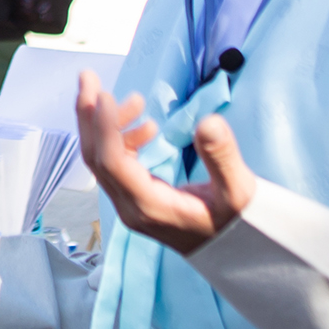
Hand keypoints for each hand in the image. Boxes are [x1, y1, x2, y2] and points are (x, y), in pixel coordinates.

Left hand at [72, 69, 256, 257]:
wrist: (238, 252)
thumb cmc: (239, 226)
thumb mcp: (239, 194)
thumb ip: (222, 158)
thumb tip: (208, 122)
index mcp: (149, 208)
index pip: (112, 164)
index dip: (104, 128)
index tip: (104, 95)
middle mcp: (132, 207)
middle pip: (96, 158)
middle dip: (89, 116)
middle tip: (88, 76)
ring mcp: (131, 204)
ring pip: (104, 159)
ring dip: (108, 124)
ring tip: (135, 99)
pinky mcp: (137, 198)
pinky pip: (118, 164)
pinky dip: (124, 138)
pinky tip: (147, 126)